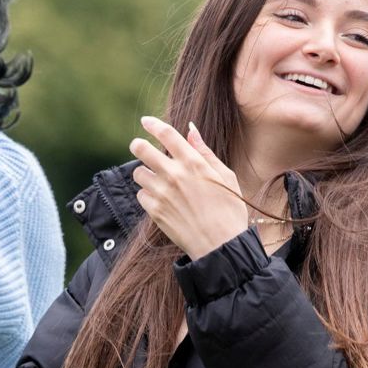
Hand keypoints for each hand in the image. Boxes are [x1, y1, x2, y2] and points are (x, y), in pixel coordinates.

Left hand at [130, 116, 248, 258]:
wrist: (221, 246)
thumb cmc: (229, 210)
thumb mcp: (225, 176)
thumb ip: (204, 152)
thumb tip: (190, 130)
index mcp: (193, 163)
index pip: (166, 134)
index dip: (153, 124)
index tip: (146, 122)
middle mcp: (174, 175)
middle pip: (141, 149)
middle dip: (138, 145)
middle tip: (140, 147)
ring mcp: (162, 193)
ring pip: (138, 173)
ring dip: (145, 173)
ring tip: (157, 180)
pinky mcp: (154, 211)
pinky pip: (141, 195)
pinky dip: (148, 194)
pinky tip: (161, 199)